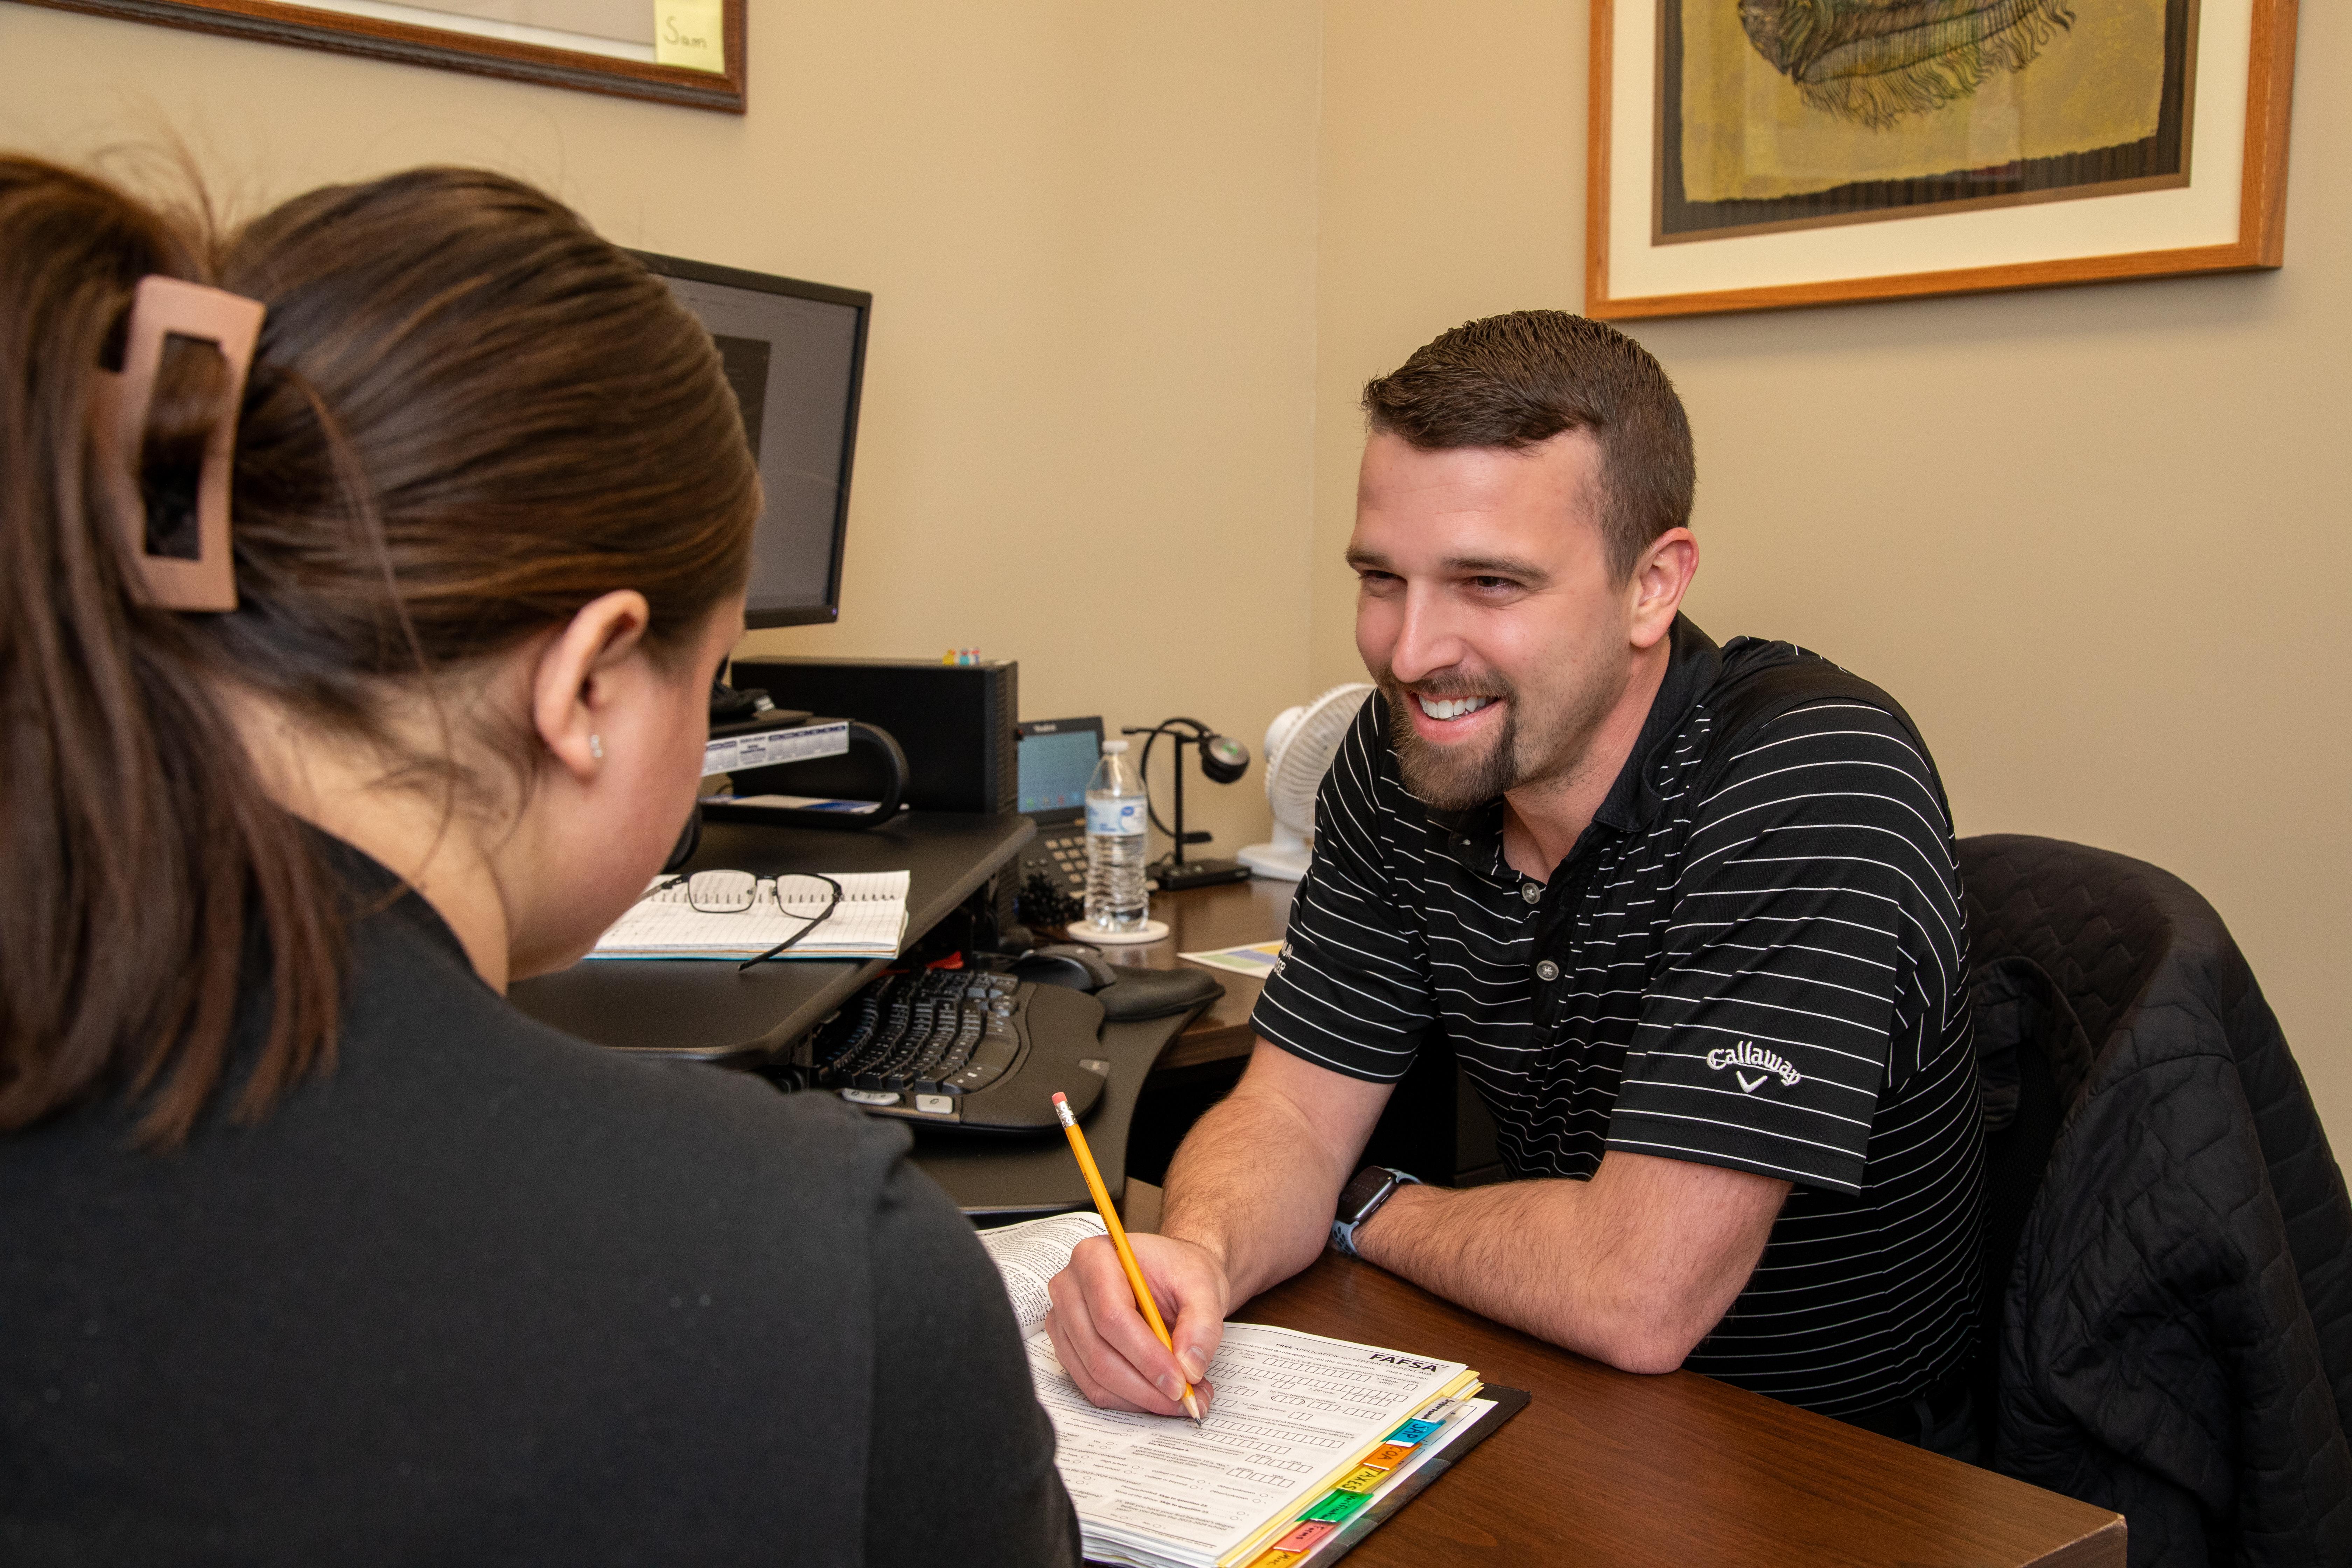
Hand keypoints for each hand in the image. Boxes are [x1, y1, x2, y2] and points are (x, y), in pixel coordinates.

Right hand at [1044, 1231, 1228, 1416]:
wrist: (1171, 1275)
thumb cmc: (1180, 1273)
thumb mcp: (1204, 1287)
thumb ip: (1202, 1324)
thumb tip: (1190, 1368)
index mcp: (1095, 1257)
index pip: (1111, 1315)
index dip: (1146, 1355)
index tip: (1179, 1382)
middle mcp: (1069, 1287)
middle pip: (1098, 1350)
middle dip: (1144, 1385)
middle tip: (1184, 1399)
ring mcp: (1063, 1320)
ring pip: (1093, 1375)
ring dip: (1138, 1397)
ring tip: (1180, 1398)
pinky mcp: (1068, 1346)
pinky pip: (1091, 1385)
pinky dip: (1127, 1399)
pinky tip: (1157, 1395)